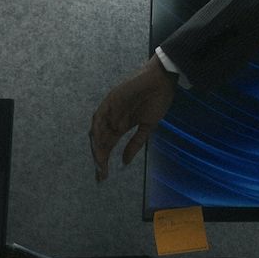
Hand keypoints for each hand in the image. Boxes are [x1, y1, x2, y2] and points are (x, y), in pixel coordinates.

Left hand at [89, 55, 177, 181]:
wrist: (162, 80)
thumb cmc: (158, 100)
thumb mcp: (148, 126)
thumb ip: (136, 143)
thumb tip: (124, 162)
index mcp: (121, 125)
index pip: (108, 145)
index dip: (104, 160)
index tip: (103, 177)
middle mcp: (112, 119)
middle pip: (100, 141)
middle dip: (99, 157)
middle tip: (101, 173)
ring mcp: (110, 110)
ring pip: (97, 131)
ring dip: (97, 146)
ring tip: (100, 162)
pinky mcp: (110, 100)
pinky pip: (99, 116)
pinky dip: (97, 130)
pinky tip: (98, 142)